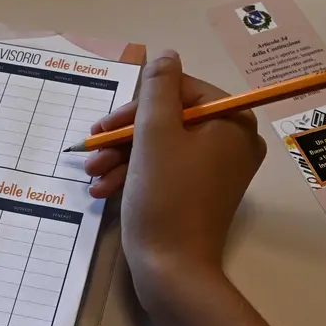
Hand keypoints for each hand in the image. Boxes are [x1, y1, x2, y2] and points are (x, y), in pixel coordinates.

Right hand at [85, 51, 265, 306]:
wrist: (172, 270)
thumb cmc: (164, 196)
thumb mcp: (153, 133)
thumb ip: (157, 87)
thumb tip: (166, 55)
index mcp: (231, 121)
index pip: (180, 90)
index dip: (137, 106)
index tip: (106, 126)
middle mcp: (232, 142)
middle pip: (169, 119)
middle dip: (124, 136)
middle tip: (93, 149)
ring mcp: (217, 170)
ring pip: (161, 146)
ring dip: (121, 157)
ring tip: (93, 175)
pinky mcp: (199, 193)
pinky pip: (166, 170)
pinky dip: (134, 176)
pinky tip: (103, 189)